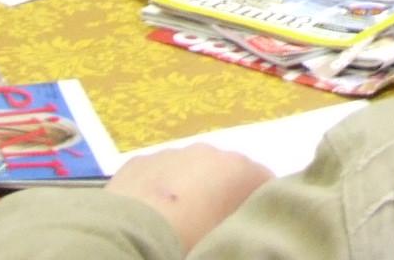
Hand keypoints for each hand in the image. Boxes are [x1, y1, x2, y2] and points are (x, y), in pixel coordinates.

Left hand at [105, 147, 271, 252]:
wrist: (129, 237)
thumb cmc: (192, 241)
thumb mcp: (229, 237)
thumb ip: (243, 225)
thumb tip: (239, 227)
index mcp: (240, 170)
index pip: (265, 184)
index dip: (257, 209)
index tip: (244, 231)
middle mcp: (209, 152)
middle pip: (225, 173)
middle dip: (220, 197)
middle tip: (209, 230)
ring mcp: (171, 153)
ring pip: (188, 171)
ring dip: (188, 193)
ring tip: (177, 227)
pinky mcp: (138, 161)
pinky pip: (157, 176)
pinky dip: (158, 192)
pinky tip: (150, 218)